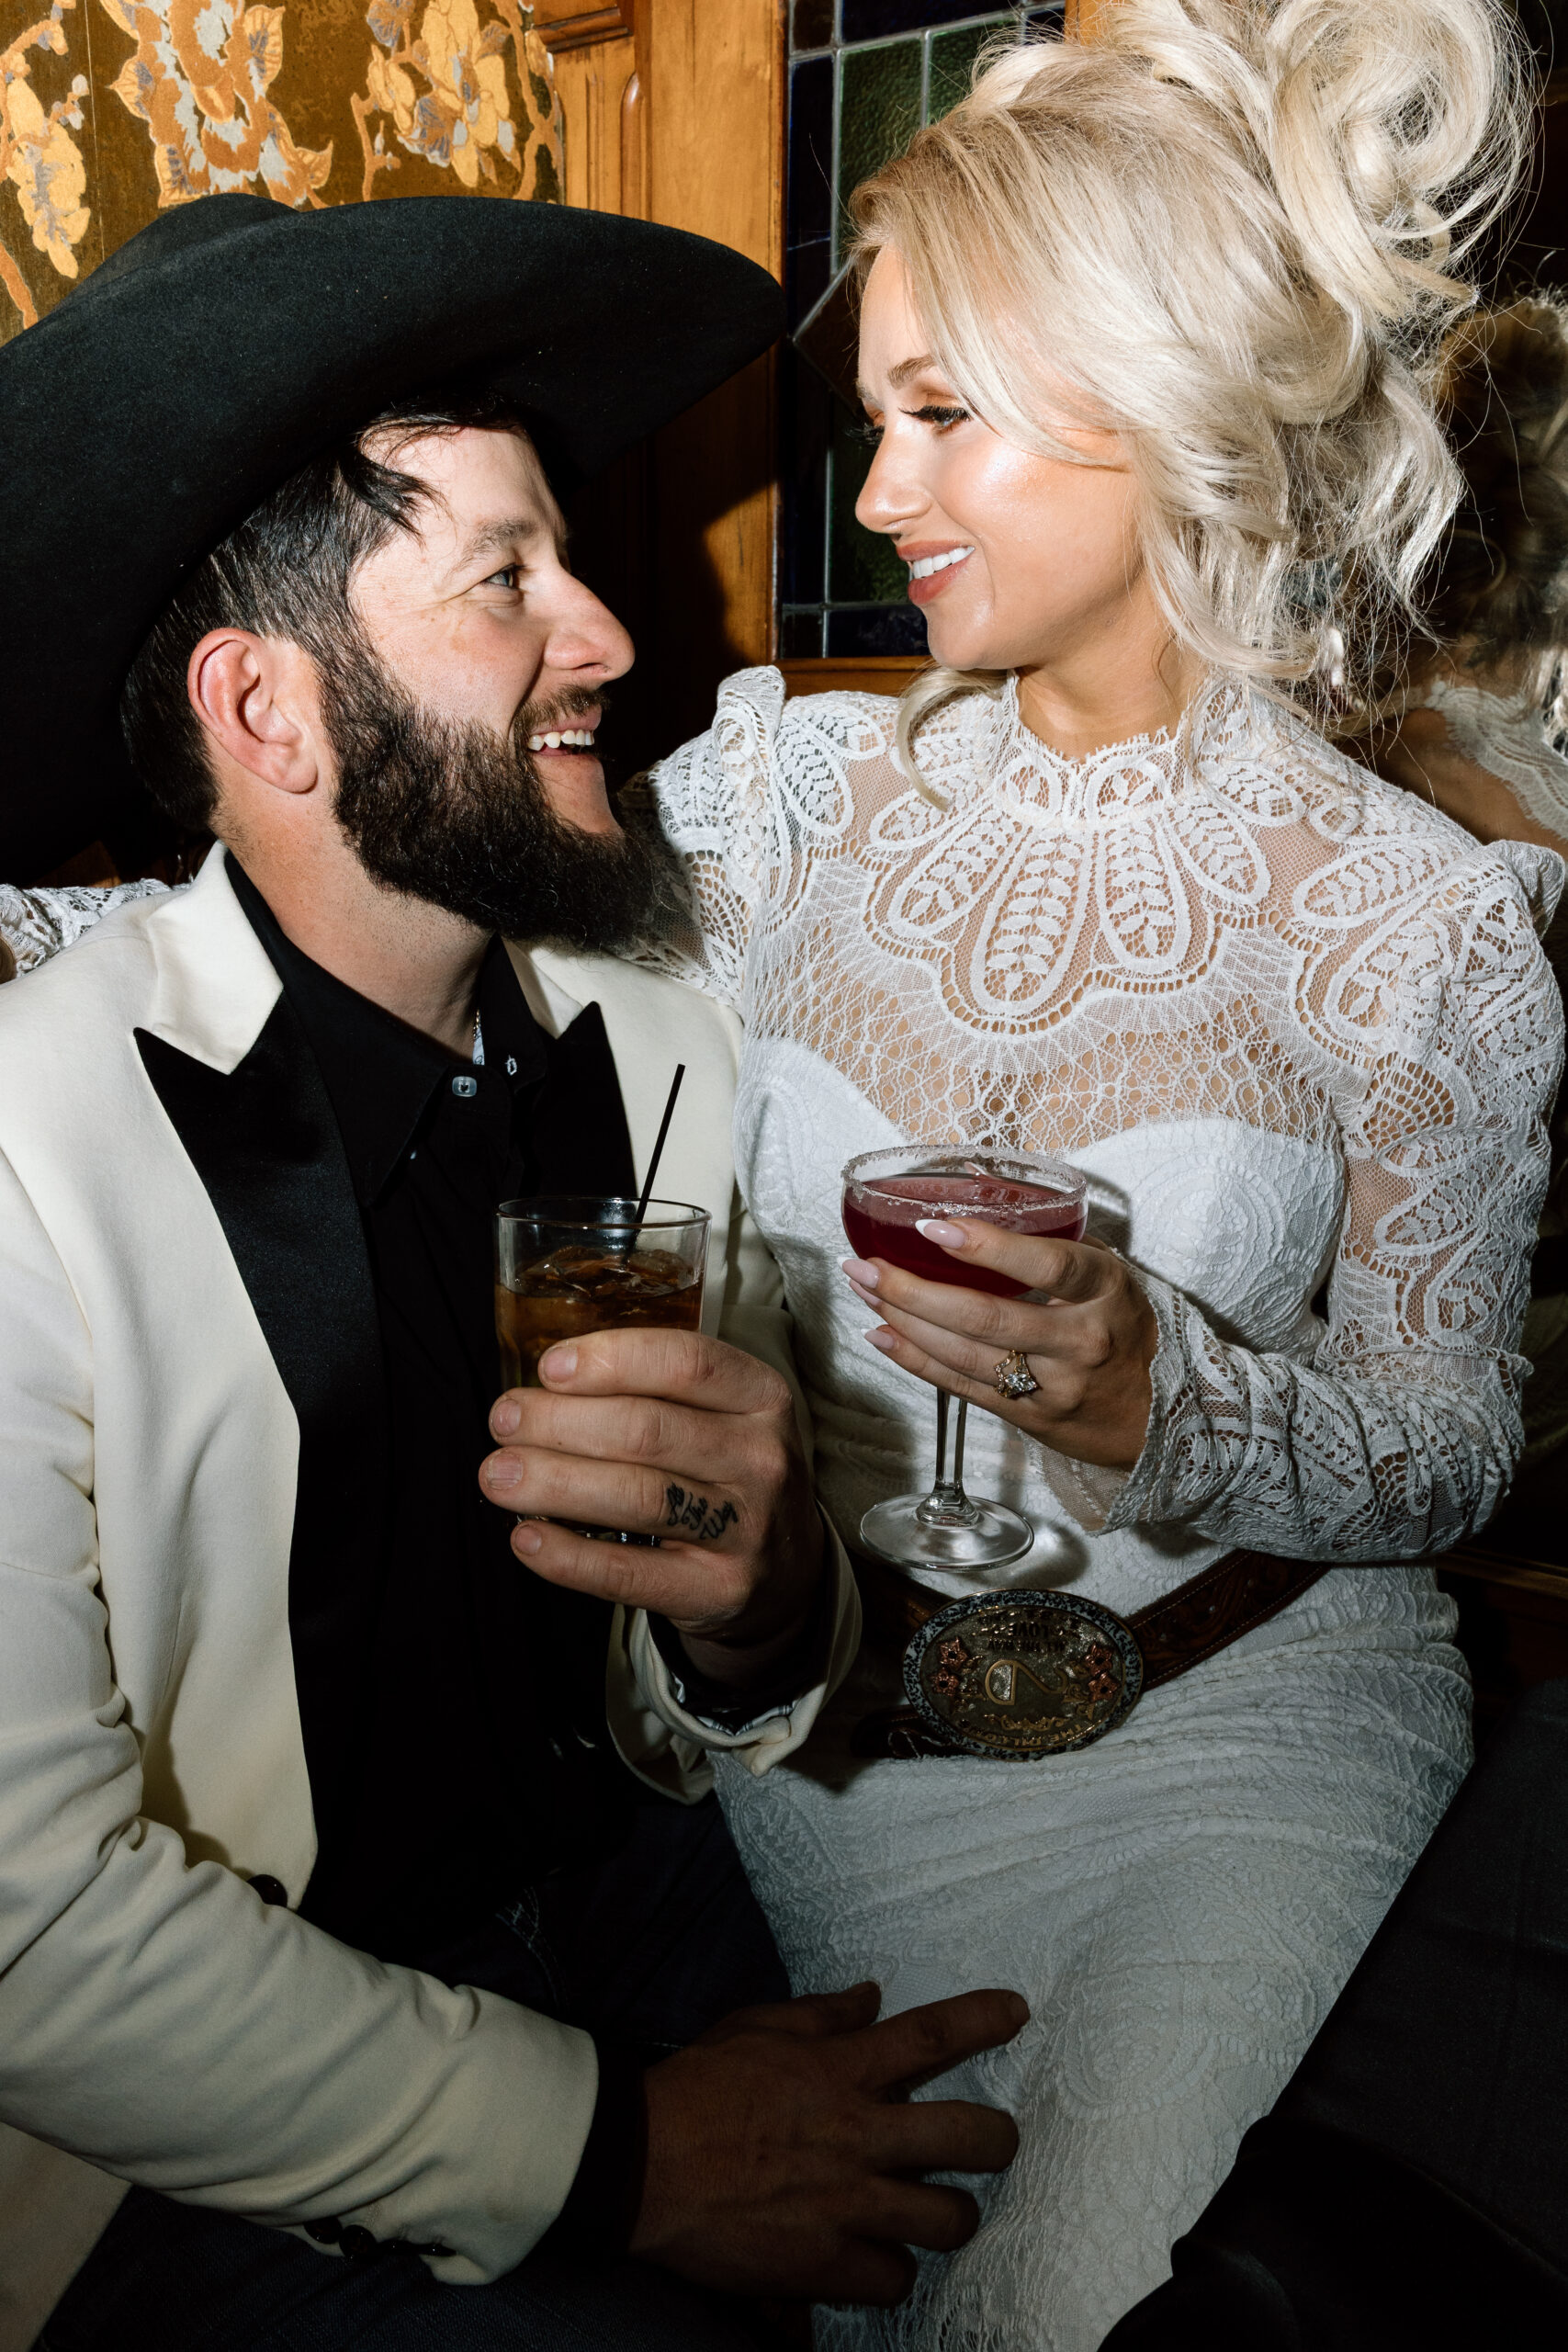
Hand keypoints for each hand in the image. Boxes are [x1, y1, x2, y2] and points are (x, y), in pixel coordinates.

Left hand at [480, 1328, 822, 1687]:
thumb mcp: (722, 1417)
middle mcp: (762, 1459)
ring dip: (553, 1482)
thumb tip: (545, 1383)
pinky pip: (628, 1572)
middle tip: (504, 1421)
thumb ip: (653, 1391)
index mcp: (762, 1398)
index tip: (549, 1368)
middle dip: (560, 1422)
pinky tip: (527, 1538)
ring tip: (498, 1476)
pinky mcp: (718, 1590)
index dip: (610, 1359)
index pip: (687, 1363)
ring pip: (636, 1496)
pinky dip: (568, 1556)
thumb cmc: (727, 1474)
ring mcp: (746, 1529)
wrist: (787, 1572)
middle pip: (647, 1430)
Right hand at [632, 1981, 1025, 2302]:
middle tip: (996, 2142)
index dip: (983, 2019)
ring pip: (948, 2219)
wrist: (640, 2162)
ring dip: (950, 2215)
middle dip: (999, 2140)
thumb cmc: (697, 2087)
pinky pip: (893, 2279)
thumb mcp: (758, 2028)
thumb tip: (870, 1996)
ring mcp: (847, 2204)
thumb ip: (823, 2015)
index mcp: (840, 2070)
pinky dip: (891, 2271)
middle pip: (969, 2137)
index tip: (1016, 2011)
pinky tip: (880, 2258)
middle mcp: (856, 2135)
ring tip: (939, 2211)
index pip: (931, 2036)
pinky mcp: (825, 2263)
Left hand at [844, 1219, 1157, 1470]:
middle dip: (913, 1291)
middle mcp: (1081, 1340)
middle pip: (986, 1318)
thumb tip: (981, 1205)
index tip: (933, 1227)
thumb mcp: (1108, 1277)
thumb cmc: (1123, 1328)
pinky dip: (914, 1360)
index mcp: (1104, 1290)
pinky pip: (960, 1387)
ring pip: (963, 1355)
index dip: (987, 1247)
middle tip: (865, 1265)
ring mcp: (1054, 1386)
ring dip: (903, 1320)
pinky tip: (881, 1334)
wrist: (1157, 1416)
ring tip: (863, 1288)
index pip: (1047, 1264)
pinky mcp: (1029, 1418)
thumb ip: (1057, 1246)